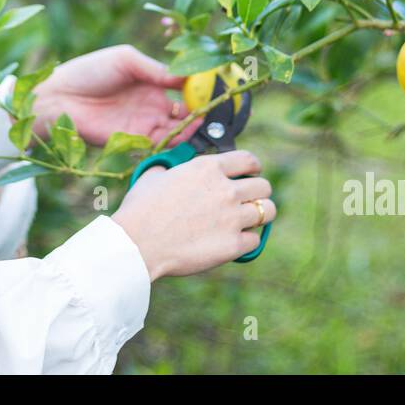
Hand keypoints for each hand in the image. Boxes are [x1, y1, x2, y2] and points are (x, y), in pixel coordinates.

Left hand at [30, 44, 200, 144]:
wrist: (58, 98)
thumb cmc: (88, 71)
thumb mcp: (125, 59)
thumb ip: (155, 68)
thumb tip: (185, 76)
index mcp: (152, 82)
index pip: (184, 87)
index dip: (200, 89)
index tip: (216, 88)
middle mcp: (151, 105)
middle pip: (185, 112)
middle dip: (201, 113)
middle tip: (215, 111)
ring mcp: (143, 124)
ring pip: (176, 130)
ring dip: (190, 129)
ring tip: (203, 124)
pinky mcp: (133, 142)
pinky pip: (159, 144)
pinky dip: (174, 142)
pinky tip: (185, 136)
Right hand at [112, 151, 274, 279]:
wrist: (137, 243)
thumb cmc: (140, 210)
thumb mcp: (153, 177)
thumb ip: (168, 169)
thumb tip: (167, 169)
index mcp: (207, 168)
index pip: (249, 160)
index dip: (253, 167)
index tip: (250, 174)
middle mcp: (225, 189)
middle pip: (264, 186)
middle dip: (258, 192)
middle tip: (248, 200)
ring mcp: (231, 217)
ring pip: (267, 211)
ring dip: (260, 215)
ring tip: (249, 220)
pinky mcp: (233, 245)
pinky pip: (256, 240)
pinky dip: (248, 241)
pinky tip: (236, 241)